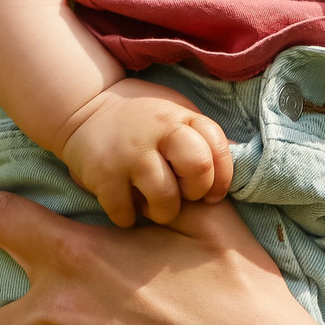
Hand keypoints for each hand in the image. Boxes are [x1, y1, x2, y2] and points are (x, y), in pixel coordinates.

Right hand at [56, 79, 235, 226]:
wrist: (84, 108)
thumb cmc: (140, 116)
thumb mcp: (176, 113)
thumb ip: (202, 136)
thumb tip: (240, 161)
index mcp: (181, 118)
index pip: (218, 149)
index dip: (221, 178)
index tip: (211, 192)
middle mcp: (158, 133)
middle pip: (198, 171)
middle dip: (195, 193)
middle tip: (181, 194)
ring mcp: (130, 155)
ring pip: (165, 200)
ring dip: (162, 211)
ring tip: (152, 203)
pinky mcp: (103, 176)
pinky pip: (126, 214)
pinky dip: (128, 217)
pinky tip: (126, 203)